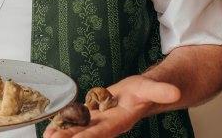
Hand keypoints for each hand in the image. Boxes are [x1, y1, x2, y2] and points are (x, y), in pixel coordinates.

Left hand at [44, 76, 179, 137]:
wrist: (142, 93)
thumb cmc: (147, 91)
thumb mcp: (152, 88)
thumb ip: (160, 91)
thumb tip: (174, 93)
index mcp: (121, 120)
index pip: (104, 130)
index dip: (90, 136)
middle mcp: (108, 124)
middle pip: (86, 133)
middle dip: (69, 137)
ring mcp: (98, 120)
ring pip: (78, 128)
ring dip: (63, 132)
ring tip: (47, 136)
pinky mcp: (92, 114)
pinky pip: (75, 120)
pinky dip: (63, 123)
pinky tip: (50, 127)